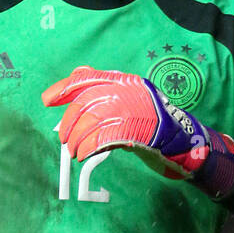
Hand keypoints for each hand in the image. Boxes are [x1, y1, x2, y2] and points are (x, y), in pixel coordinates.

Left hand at [41, 65, 233, 196]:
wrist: (186, 143)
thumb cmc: (152, 127)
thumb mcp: (128, 108)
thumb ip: (104, 102)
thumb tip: (69, 105)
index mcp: (126, 81)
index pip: (88, 77)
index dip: (64, 88)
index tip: (47, 101)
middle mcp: (130, 90)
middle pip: (87, 102)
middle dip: (71, 122)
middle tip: (65, 139)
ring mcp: (136, 109)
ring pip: (94, 120)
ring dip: (78, 139)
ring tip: (74, 152)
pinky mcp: (140, 130)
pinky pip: (106, 136)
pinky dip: (91, 146)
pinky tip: (85, 155)